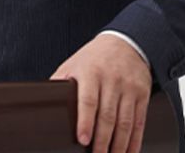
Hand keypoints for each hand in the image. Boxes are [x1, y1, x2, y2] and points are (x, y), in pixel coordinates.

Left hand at [50, 34, 152, 152]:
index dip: (85, 122)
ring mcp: (128, 88)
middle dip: (102, 140)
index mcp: (90, 73)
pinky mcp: (142, 94)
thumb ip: (59, 82)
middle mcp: (111, 81)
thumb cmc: (94, 58)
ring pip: (125, 122)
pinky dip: (135, 140)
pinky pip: (139, 121)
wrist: (126, 43)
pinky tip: (129, 151)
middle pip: (107, 116)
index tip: (83, 140)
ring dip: (119, 145)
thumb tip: (42, 100)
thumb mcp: (73, 64)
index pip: (88, 100)